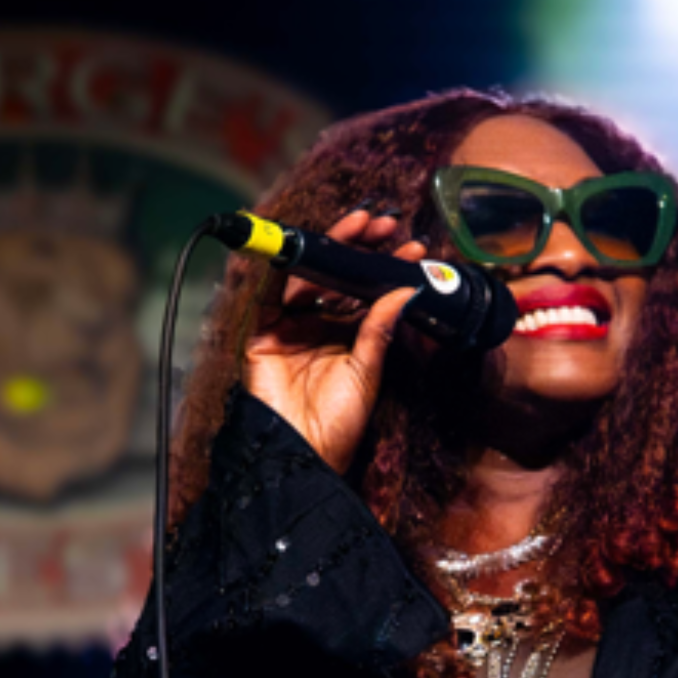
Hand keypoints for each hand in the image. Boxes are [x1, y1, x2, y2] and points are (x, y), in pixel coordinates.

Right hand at [243, 207, 428, 474]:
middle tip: (387, 224)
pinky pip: (271, 293)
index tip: (414, 247)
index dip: (388, 266)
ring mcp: (291, 327)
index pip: (369, 291)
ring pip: (310, 277)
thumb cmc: (339, 422)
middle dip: (361, 247)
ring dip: (333, 249)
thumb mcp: (368, 370)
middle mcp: (321, 326)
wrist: (303, 453)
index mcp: (350, 336)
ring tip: (364, 226)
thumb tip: (406, 289)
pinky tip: (305, 246)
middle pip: (339, 276)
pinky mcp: (263, 332)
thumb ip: (380, 328)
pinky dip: (284, 268)